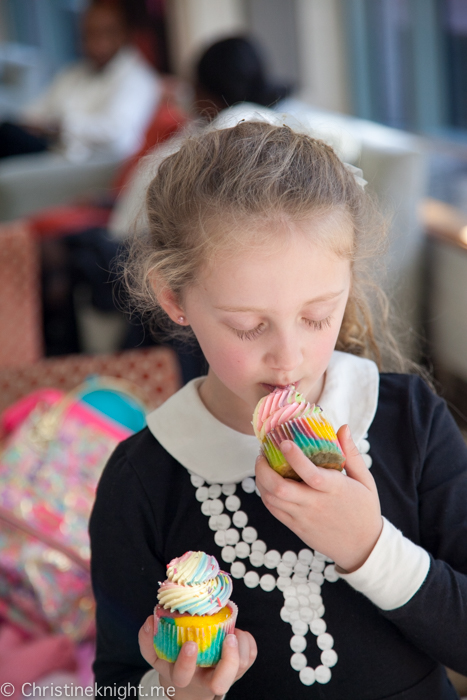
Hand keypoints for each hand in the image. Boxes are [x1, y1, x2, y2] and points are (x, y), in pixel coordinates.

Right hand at [139, 616, 256, 698]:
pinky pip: (250, 657)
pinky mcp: (238, 670)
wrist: (191, 683)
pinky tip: (237, 632)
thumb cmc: (174, 662)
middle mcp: (205, 680)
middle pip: (221, 683)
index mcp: (183, 676)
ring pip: (241, 668)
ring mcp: (224, 676)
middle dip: (228, 661)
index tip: (190, 643)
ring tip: (232, 630)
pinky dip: (248, 641)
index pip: (183, 676)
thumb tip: (150, 620)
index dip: (186, 662)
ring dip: (241, 646)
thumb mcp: (157, 655)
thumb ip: (148, 641)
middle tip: (228, 639)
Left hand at [255, 425, 382, 571]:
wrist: (362, 548)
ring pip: (272, 499)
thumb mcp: (365, 480)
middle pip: (280, 489)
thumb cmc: (364, 510)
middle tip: (262, 453)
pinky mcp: (296, 527)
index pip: (310, 473)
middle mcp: (315, 504)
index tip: (284, 442)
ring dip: (261, 480)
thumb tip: (343, 427)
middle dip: (264, 469)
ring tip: (262, 464)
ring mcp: (303, 517)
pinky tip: (266, 483)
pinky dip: (265, 495)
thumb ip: (352, 454)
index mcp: (334, 489)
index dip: (295, 457)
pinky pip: (274, 510)